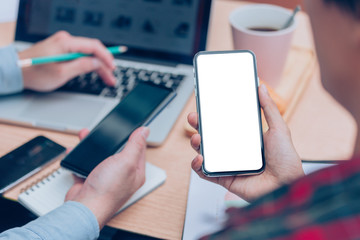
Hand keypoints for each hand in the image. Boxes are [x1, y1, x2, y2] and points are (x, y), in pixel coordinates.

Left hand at [18, 31, 115, 91]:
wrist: (18, 72)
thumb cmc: (35, 73)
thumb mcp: (62, 73)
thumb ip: (82, 66)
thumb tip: (98, 63)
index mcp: (65, 42)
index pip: (93, 46)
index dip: (106, 57)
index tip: (113, 67)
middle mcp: (66, 40)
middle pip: (92, 51)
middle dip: (104, 64)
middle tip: (112, 78)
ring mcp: (64, 45)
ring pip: (88, 55)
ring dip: (98, 66)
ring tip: (108, 79)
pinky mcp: (63, 50)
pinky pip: (81, 55)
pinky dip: (89, 64)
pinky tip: (97, 72)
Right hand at [65, 127, 148, 228]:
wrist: (84, 209)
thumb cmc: (108, 190)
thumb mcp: (126, 161)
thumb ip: (135, 145)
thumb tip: (144, 131)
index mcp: (135, 172)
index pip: (139, 150)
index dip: (135, 137)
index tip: (131, 126)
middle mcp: (122, 176)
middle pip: (118, 152)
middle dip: (110, 140)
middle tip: (105, 130)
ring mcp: (106, 179)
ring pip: (100, 157)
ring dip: (93, 147)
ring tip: (86, 137)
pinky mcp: (90, 181)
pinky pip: (85, 166)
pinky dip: (80, 159)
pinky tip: (76, 152)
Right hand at [188, 84, 303, 201]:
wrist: (287, 186)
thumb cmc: (286, 161)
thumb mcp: (279, 129)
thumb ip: (269, 108)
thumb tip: (261, 88)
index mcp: (244, 138)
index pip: (223, 124)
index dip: (212, 115)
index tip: (204, 105)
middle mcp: (234, 150)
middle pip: (210, 136)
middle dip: (198, 126)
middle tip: (194, 118)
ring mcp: (228, 164)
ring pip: (204, 152)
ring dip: (196, 144)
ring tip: (198, 139)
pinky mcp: (224, 178)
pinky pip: (205, 172)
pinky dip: (197, 166)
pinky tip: (199, 158)